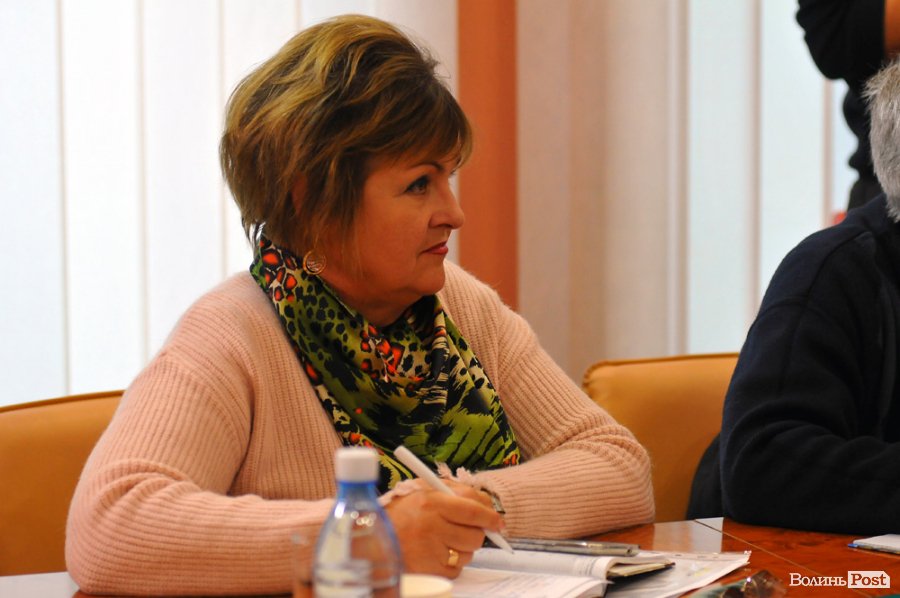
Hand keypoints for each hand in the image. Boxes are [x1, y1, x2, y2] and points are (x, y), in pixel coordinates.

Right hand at [385, 479, 502, 577]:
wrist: (372, 539)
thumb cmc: (402, 512)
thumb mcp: (424, 491)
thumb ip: (455, 492)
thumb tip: (487, 506)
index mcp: (431, 502)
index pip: (473, 510)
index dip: (490, 516)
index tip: (498, 521)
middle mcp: (431, 526)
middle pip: (475, 536)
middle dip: (476, 533)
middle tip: (465, 529)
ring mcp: (430, 551)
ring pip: (468, 554)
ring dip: (462, 548)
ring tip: (443, 540)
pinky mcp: (429, 571)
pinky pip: (456, 569)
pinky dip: (451, 563)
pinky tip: (435, 553)